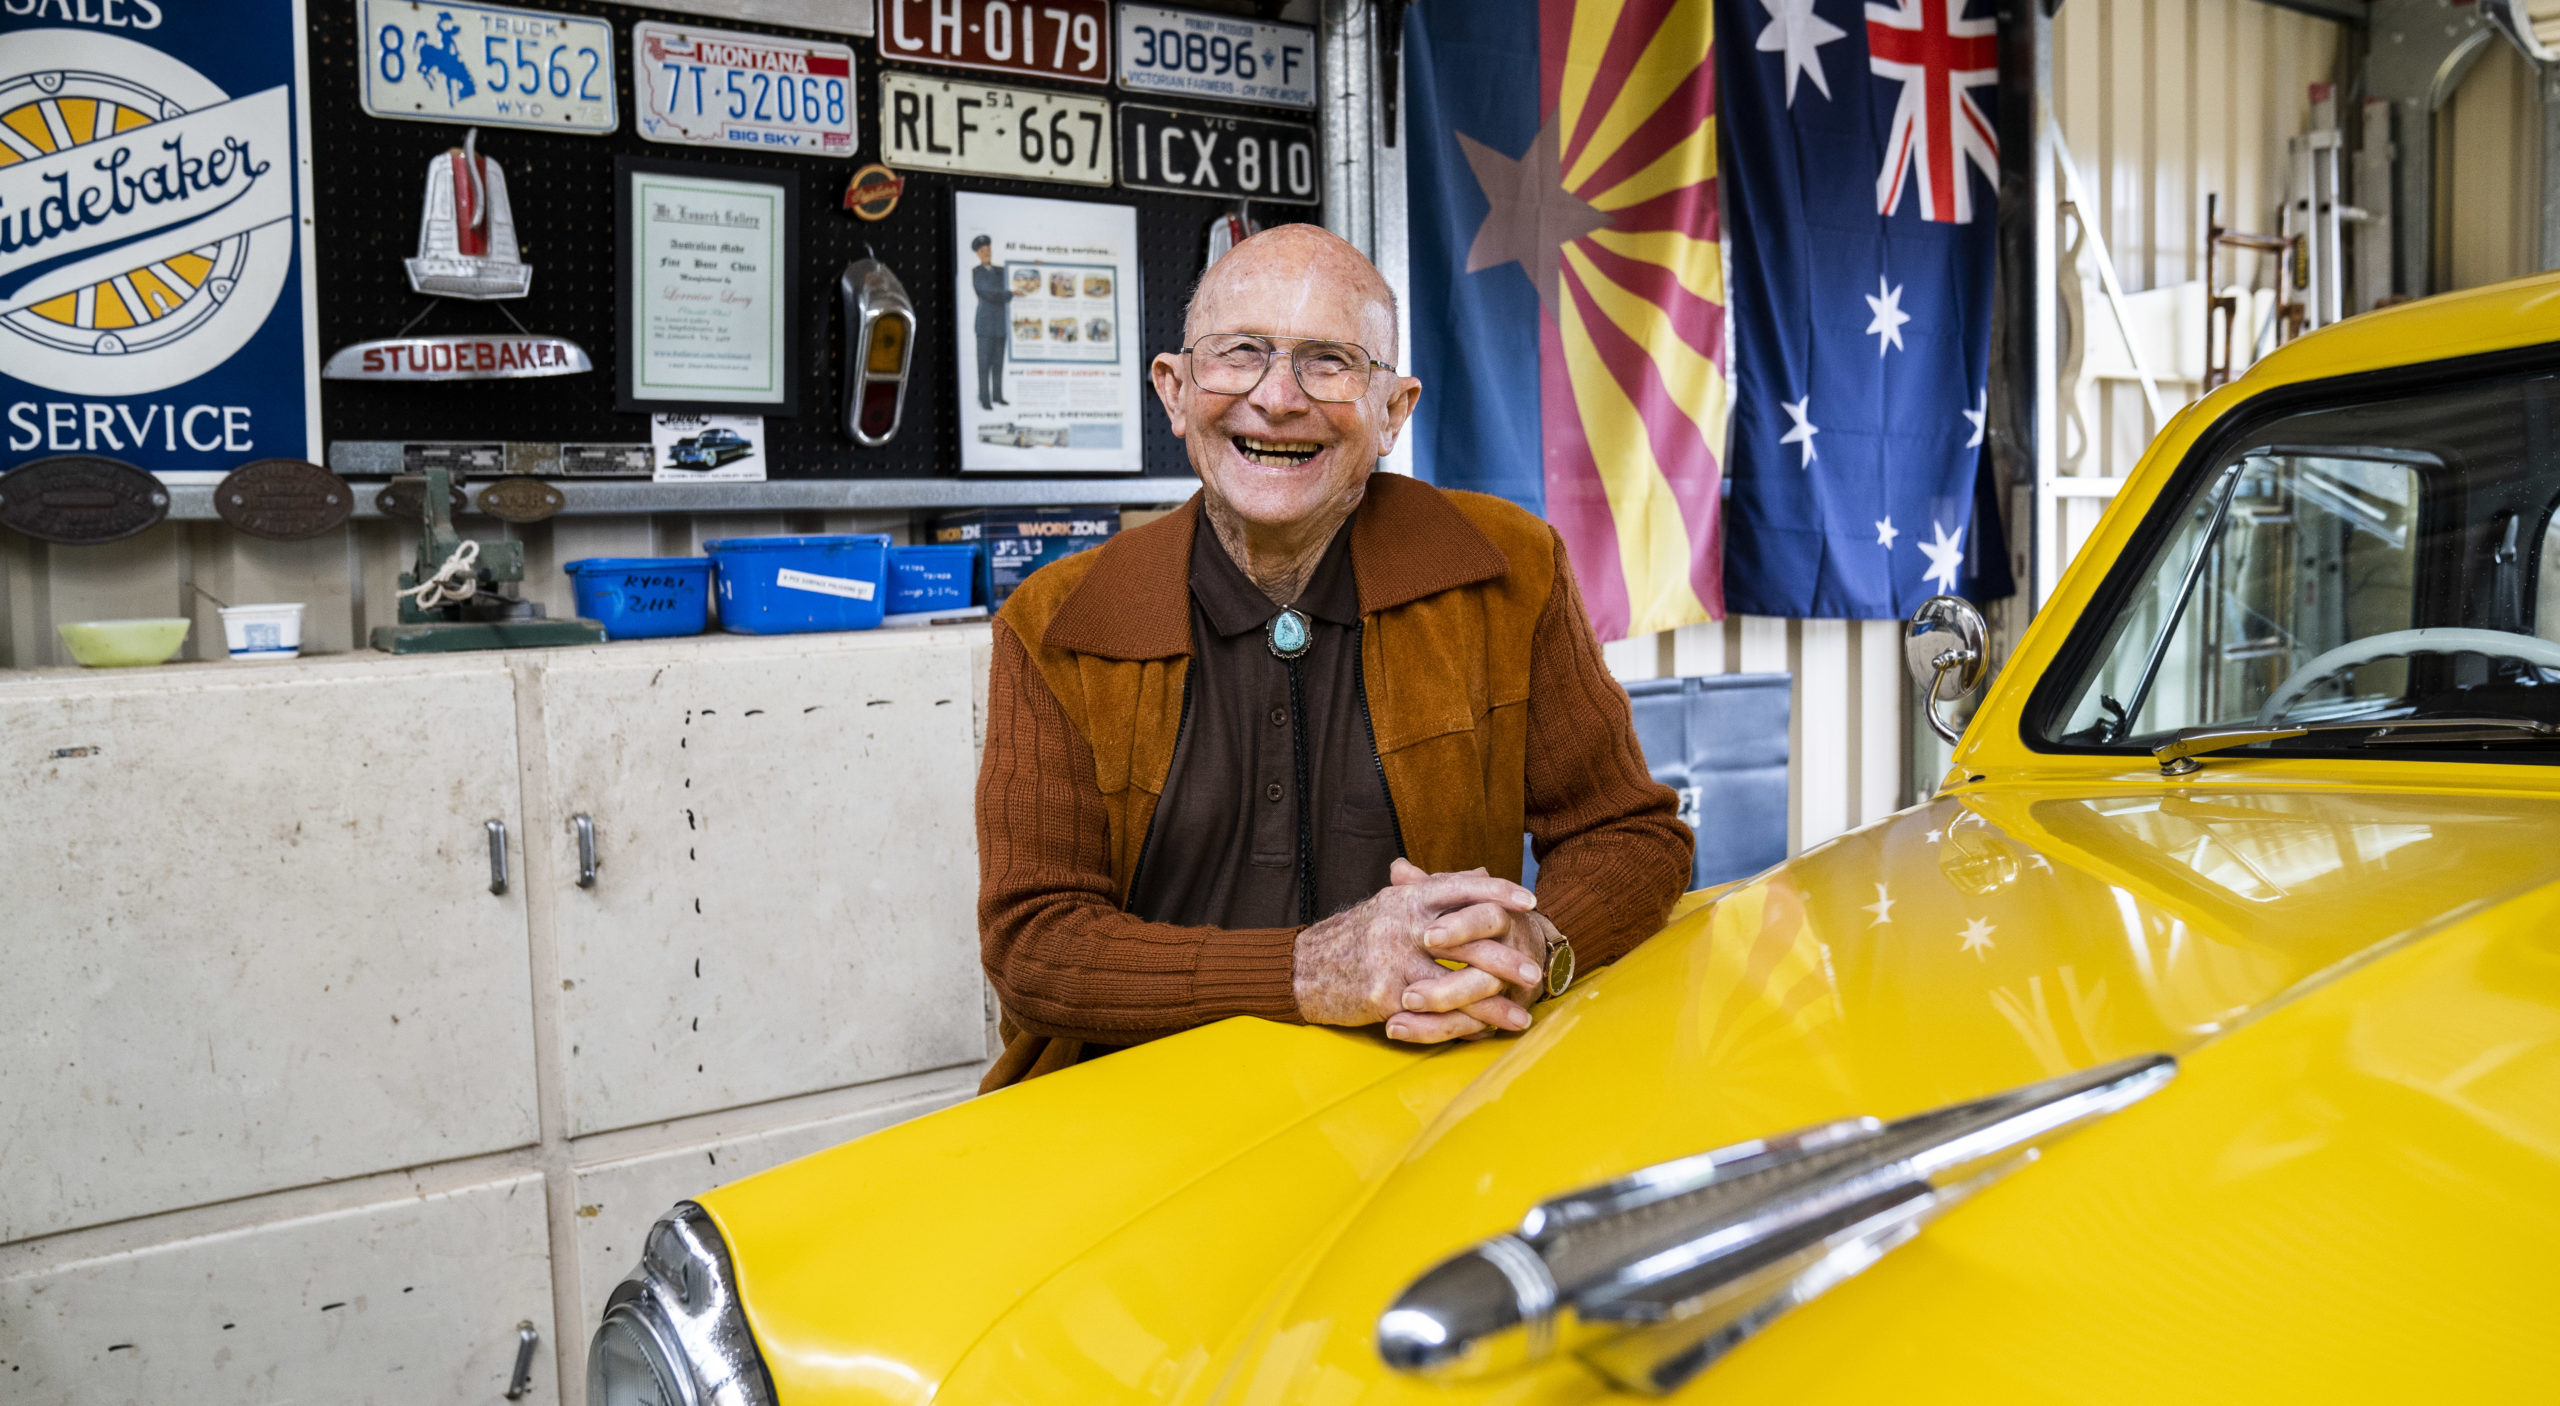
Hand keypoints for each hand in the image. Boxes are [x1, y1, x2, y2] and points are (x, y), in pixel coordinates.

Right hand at [1293, 860, 1545, 1040]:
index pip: (1460, 887)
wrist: (1302, 969)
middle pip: (1464, 938)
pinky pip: (1432, 1014)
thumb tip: (1480, 873)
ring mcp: (1392, 960)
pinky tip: (1484, 1035)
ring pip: (1454, 984)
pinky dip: (1462, 1026)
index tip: (1531, 901)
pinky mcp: (1383, 995)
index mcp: (1407, 898)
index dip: (1498, 892)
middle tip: (1535, 971)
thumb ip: (1437, 889)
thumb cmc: (1354, 936)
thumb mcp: (1393, 904)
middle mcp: (1401, 924)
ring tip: (1522, 1015)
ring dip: (1492, 1004)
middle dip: (1505, 958)